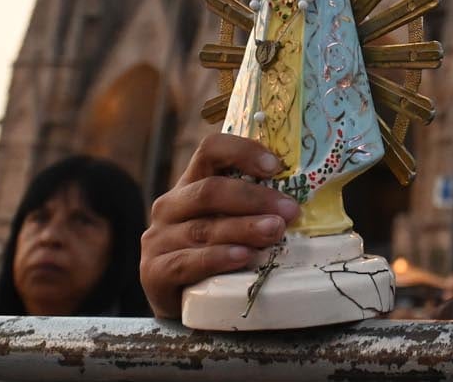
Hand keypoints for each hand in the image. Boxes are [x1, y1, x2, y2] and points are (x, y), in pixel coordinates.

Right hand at [140, 133, 301, 318]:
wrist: (180, 302)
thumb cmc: (215, 253)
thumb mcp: (230, 222)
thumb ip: (252, 207)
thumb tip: (299, 201)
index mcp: (190, 184)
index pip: (210, 150)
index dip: (243, 151)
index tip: (276, 166)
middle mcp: (170, 206)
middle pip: (209, 191)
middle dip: (254, 198)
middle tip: (289, 211)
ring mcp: (158, 239)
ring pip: (204, 228)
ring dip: (244, 228)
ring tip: (275, 232)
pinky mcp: (154, 272)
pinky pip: (187, 262)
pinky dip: (219, 258)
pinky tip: (244, 257)